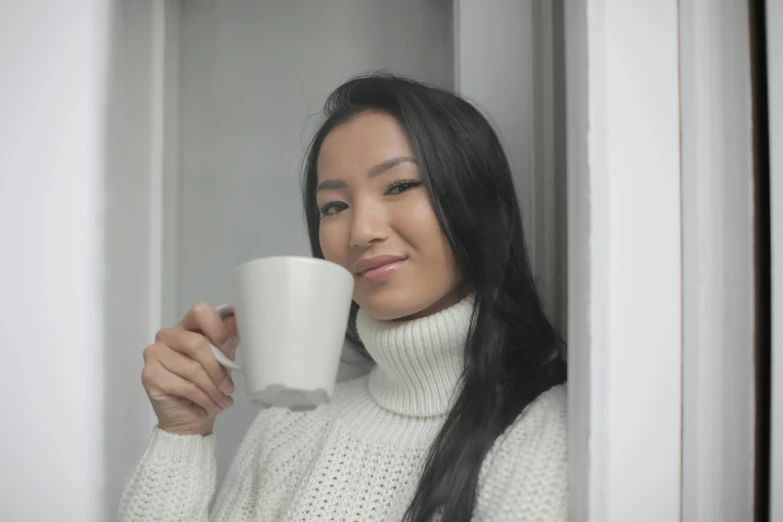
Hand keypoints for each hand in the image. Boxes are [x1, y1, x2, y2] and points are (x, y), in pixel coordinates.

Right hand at [142, 302, 238, 435]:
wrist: (189, 418)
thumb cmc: (207, 386)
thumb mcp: (222, 361)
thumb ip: (226, 340)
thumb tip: (238, 320)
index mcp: (186, 327)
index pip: (201, 312)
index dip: (218, 329)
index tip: (229, 348)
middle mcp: (167, 336)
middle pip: (198, 344)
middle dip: (218, 370)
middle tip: (229, 388)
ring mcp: (155, 354)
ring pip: (193, 369)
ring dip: (213, 389)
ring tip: (223, 400)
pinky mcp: (150, 375)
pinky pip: (185, 386)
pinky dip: (204, 398)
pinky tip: (211, 405)